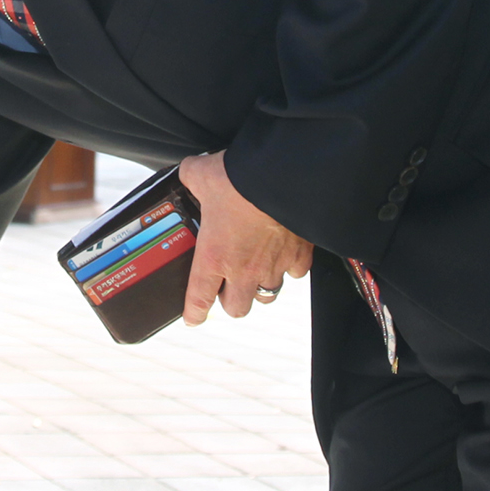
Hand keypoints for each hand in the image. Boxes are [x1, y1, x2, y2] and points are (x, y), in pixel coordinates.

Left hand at [176, 151, 313, 324]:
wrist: (285, 176)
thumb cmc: (241, 179)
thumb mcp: (201, 174)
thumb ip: (191, 177)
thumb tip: (190, 172)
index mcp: (214, 255)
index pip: (199, 297)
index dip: (194, 313)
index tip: (193, 318)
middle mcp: (244, 268)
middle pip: (238, 308)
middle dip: (230, 302)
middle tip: (227, 287)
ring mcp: (274, 265)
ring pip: (268, 295)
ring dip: (260, 287)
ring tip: (256, 273)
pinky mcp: (299, 255)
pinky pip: (296, 273)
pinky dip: (290, 267)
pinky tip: (284, 254)